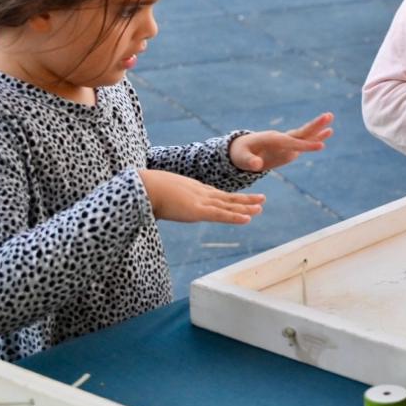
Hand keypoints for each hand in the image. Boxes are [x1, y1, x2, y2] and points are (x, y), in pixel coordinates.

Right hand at [139, 169, 265, 224]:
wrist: (143, 186)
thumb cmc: (146, 190)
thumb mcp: (159, 196)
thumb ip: (162, 202)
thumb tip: (153, 207)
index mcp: (192, 190)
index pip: (216, 194)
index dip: (230, 198)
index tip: (241, 198)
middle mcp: (200, 194)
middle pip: (227, 198)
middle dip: (244, 200)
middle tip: (261, 200)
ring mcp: (200, 202)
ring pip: (228, 205)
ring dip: (245, 207)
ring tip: (261, 207)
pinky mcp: (197, 210)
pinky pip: (221, 215)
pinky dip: (235, 217)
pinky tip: (247, 219)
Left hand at [228, 113, 332, 171]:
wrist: (241, 151)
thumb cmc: (240, 154)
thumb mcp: (241, 158)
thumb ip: (249, 162)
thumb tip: (257, 166)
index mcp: (272, 139)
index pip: (292, 142)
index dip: (305, 145)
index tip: (321, 146)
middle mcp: (281, 138)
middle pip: (301, 132)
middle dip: (315, 125)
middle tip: (329, 116)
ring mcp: (286, 142)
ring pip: (304, 135)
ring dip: (318, 130)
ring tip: (331, 123)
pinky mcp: (288, 148)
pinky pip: (304, 143)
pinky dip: (315, 139)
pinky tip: (326, 135)